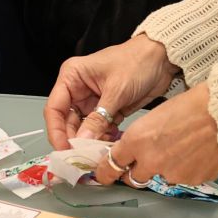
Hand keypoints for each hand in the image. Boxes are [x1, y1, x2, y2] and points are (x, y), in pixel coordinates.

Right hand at [44, 34, 178, 148]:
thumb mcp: (116, 90)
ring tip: (99, 152)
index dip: (56, 131)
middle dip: (74, 139)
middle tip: (81, 158)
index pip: (54, 108)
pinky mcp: (107, 110)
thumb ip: (98, 118)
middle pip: (67, 122)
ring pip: (83, 129)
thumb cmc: (138, 61)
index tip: (63, 148)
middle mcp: (78, 90)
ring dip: (90, 141)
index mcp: (72, 77)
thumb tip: (82, 141)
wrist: (163, 59)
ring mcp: (93, 101)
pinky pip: (99, 129)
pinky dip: (103, 138)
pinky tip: (111, 142)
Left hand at [94, 85, 217, 187]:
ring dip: (164, 169)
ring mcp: (171, 174)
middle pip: (133, 179)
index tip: (103, 174)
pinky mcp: (190, 181)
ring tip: (182, 150)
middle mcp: (150, 161)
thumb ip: (144, 137)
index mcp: (137, 140)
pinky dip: (185, 170)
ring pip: (160, 178)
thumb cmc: (193, 105)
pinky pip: (182, 179)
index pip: (111, 164)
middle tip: (143, 164)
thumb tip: (141, 150)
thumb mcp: (158, 115)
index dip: (105, 171)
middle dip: (135, 173)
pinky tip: (197, 154)